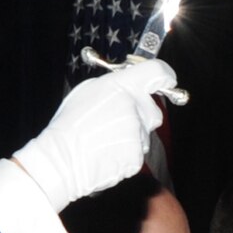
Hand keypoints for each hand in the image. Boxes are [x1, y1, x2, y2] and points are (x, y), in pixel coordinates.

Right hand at [11, 58, 176, 210]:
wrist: (64, 159)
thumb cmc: (70, 124)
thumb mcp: (89, 90)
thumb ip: (116, 86)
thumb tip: (129, 87)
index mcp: (122, 87)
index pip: (157, 73)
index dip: (165, 75)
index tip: (167, 79)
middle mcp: (135, 109)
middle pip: (153, 109)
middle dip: (141, 113)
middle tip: (119, 117)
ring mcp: (139, 135)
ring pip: (144, 133)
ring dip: (130, 134)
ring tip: (104, 136)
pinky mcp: (138, 157)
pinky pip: (137, 151)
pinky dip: (126, 150)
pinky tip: (106, 149)